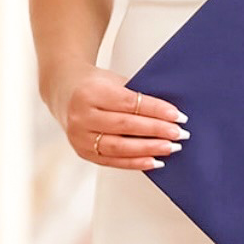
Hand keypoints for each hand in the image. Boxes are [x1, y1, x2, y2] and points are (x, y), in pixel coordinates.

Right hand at [56, 69, 188, 170]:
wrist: (64, 91)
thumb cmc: (94, 84)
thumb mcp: (113, 80)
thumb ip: (135, 95)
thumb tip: (169, 114)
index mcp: (90, 92)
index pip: (130, 104)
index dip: (156, 110)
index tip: (177, 115)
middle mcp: (82, 116)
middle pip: (126, 126)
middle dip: (157, 131)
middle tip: (179, 133)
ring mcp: (80, 137)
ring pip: (120, 147)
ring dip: (149, 149)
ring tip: (170, 148)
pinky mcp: (83, 152)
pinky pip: (113, 161)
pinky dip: (136, 163)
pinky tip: (154, 160)